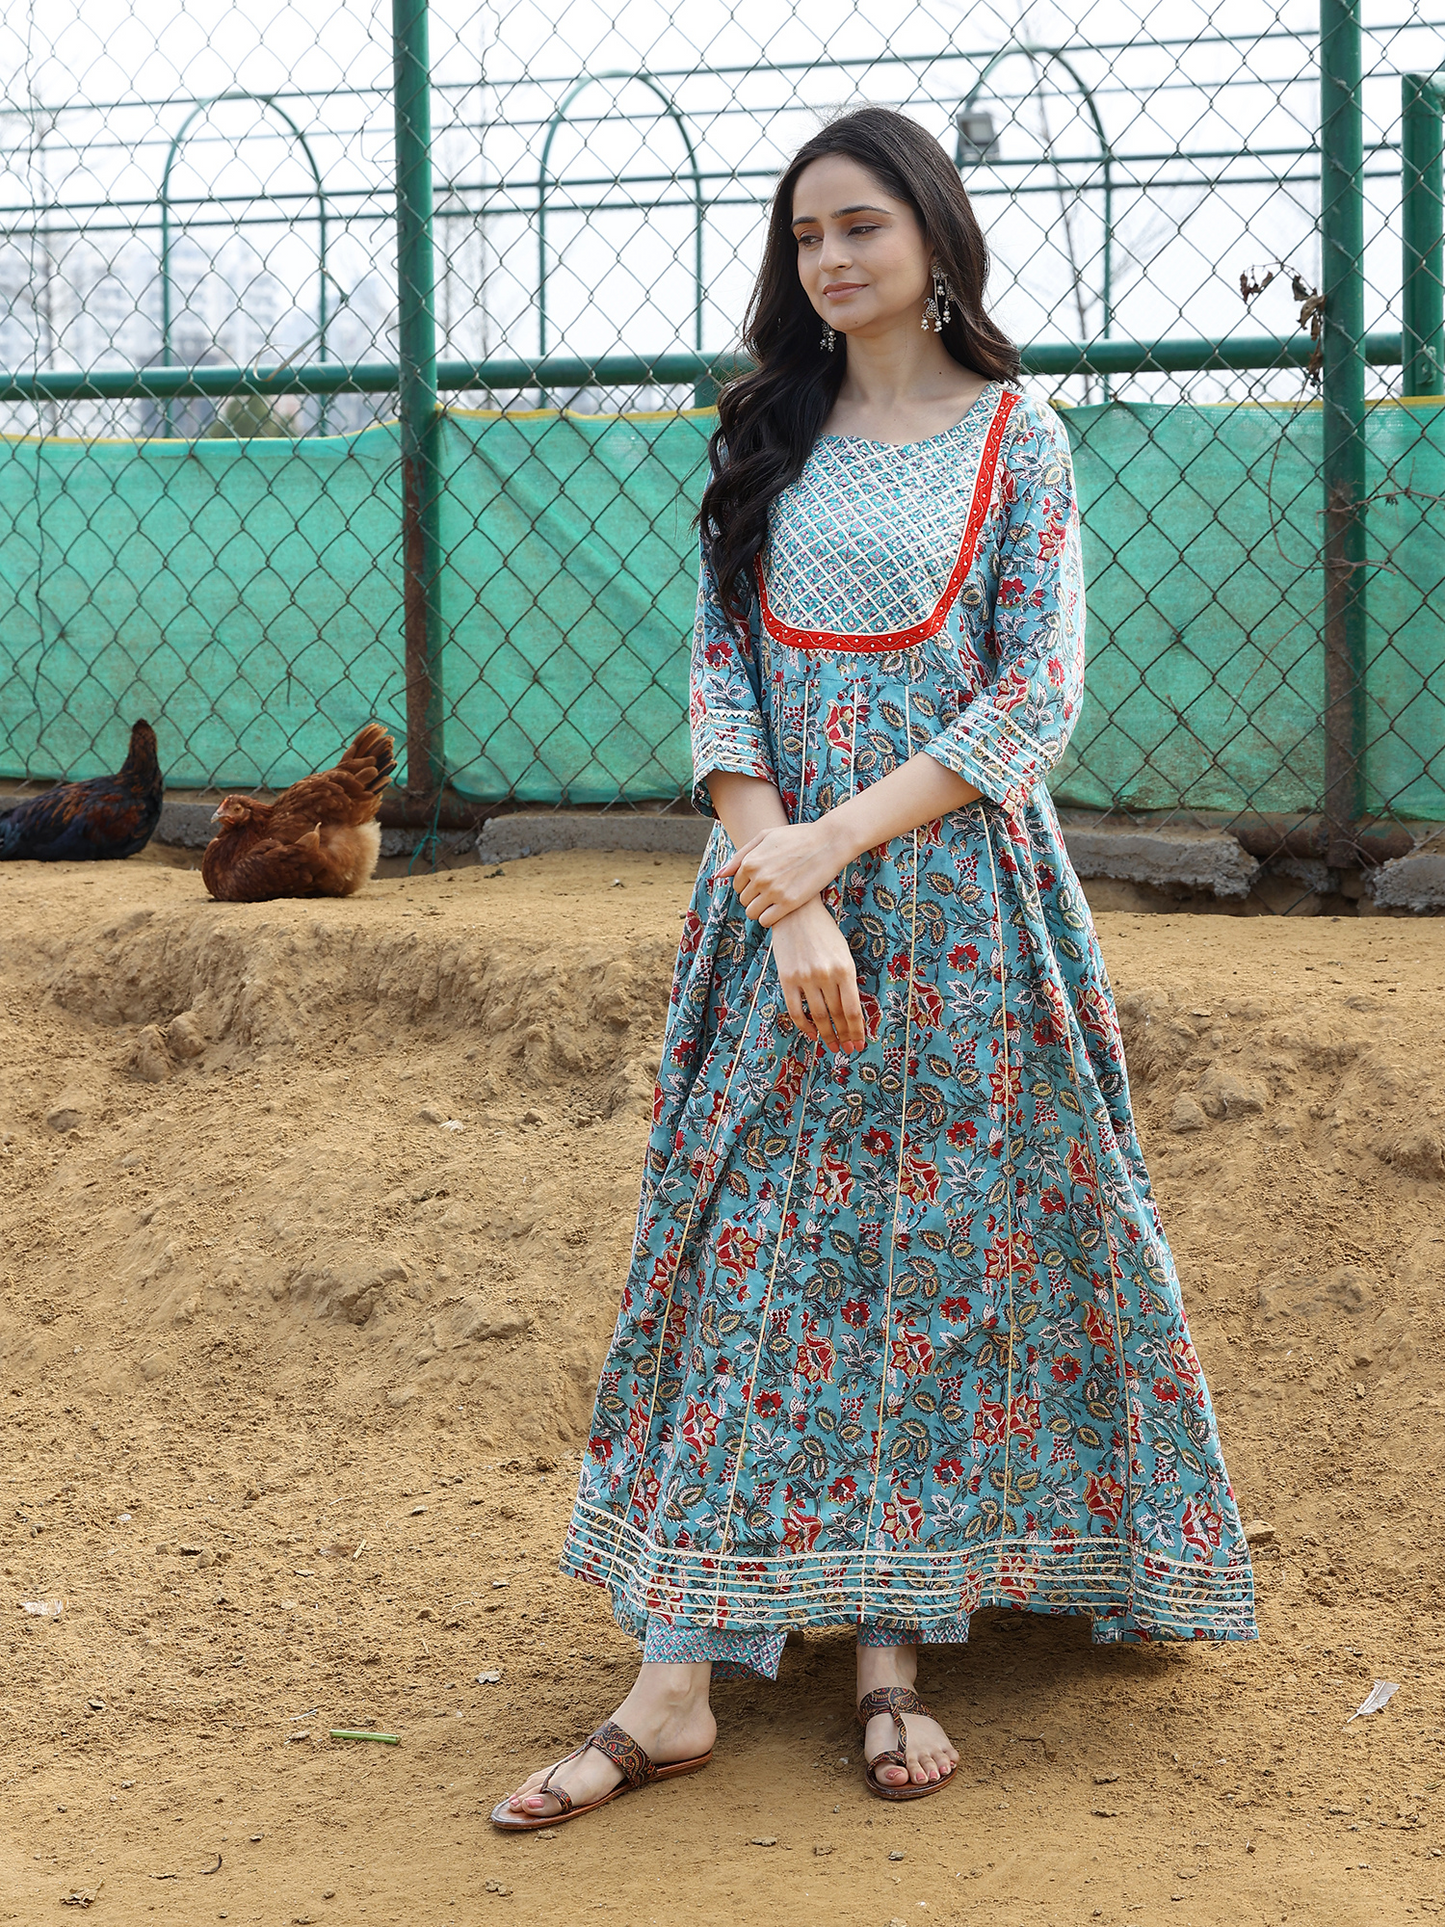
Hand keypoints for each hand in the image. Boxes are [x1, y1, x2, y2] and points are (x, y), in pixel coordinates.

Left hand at [719, 820, 847, 925]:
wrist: (828, 842)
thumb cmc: (797, 837)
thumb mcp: (765, 837)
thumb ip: (740, 856)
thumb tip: (719, 875)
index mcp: (750, 862)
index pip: (737, 885)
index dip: (749, 885)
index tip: (764, 882)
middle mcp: (758, 877)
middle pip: (744, 900)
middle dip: (755, 898)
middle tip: (772, 891)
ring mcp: (773, 891)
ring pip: (752, 913)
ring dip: (761, 910)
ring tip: (775, 901)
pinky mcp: (789, 903)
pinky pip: (767, 921)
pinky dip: (770, 919)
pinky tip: (780, 910)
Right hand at [769, 898, 864, 1053]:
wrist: (795, 912)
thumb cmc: (824, 932)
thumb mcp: (842, 953)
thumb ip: (847, 980)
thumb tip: (850, 1012)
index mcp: (845, 969)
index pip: (853, 1010)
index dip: (857, 1031)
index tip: (860, 1045)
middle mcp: (826, 975)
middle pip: (837, 1016)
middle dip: (844, 1036)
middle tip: (848, 1050)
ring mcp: (805, 978)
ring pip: (818, 1016)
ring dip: (826, 1035)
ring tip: (832, 1046)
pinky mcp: (786, 979)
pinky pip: (796, 1010)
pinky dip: (804, 1026)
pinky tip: (812, 1034)